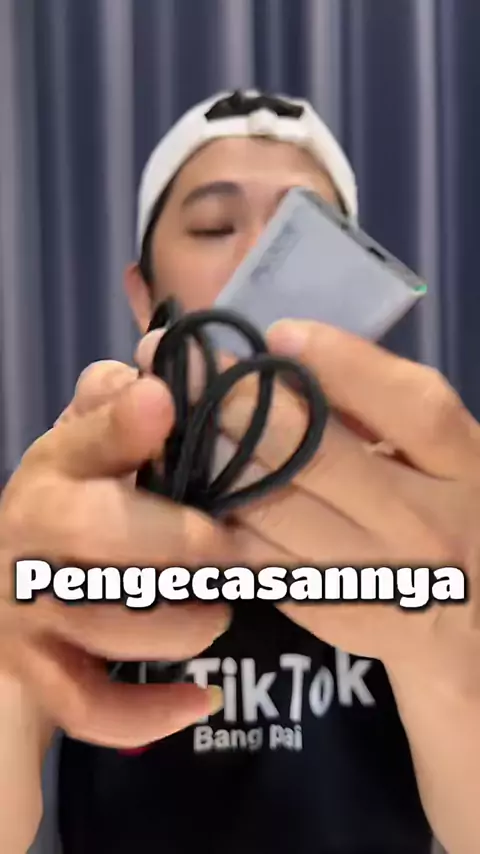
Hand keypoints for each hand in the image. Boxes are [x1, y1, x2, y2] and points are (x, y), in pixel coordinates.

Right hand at [0, 359, 236, 749]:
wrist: (12, 578)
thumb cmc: (76, 500)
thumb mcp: (89, 446)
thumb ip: (115, 410)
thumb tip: (154, 373)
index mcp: (55, 467)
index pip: (83, 437)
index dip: (121, 423)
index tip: (165, 405)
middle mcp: (30, 528)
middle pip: (92, 529)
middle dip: (171, 540)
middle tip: (230, 552)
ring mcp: (27, 605)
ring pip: (100, 621)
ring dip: (175, 624)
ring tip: (219, 616)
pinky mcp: (36, 670)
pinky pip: (85, 706)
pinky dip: (145, 714)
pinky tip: (200, 700)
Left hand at [217, 320, 479, 692]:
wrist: (468, 620)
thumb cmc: (445, 509)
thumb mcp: (441, 453)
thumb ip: (382, 407)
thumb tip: (286, 352)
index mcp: (462, 466)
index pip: (408, 406)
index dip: (341, 363)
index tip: (278, 334)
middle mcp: (422, 523)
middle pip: (316, 453)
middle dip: (238, 400)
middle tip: (183, 365)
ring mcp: (371, 574)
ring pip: (270, 505)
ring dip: (209, 455)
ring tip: (166, 415)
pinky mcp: (327, 608)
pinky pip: (256, 554)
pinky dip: (214, 513)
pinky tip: (182, 480)